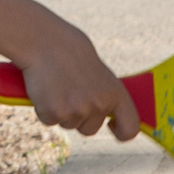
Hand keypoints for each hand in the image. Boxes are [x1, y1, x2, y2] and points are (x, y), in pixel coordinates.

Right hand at [12, 27, 140, 141]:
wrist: (43, 40)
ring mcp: (76, 111)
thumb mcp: (97, 72)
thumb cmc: (69, 51)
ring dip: (59, 111)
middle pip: (90, 129)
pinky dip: (42, 108)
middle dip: (79, 118)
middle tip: (68, 93)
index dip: (121, 132)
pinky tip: (42, 88)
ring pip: (67, 124)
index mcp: (116, 93)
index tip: (111, 126)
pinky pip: (48, 119)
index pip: (130, 128)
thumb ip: (102, 93)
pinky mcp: (54, 113)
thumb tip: (103, 112)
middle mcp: (99, 105)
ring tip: (54, 85)